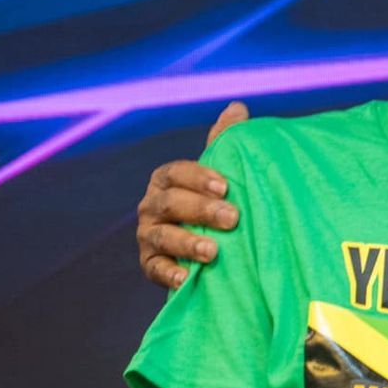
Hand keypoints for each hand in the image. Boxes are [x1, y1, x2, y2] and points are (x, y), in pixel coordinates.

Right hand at [137, 102, 247, 287]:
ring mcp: (149, 235)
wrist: (214, 248)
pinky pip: (153, 269)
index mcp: (168, 180)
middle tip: (233, 218)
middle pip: (169, 204)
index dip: (198, 177)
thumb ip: (227, 142)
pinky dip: (169, 274)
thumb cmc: (219, 201)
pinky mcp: (150, 264)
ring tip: (214, 252)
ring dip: (186, 243)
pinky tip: (187, 279)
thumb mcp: (224, 173)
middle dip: (200, 210)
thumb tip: (238, 107)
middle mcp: (152, 205)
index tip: (226, 186)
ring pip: (160, 236)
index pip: (175, 173)